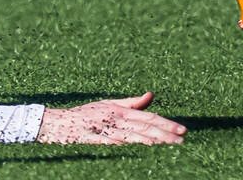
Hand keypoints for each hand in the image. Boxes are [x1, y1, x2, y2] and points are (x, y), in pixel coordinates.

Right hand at [35, 92, 185, 144]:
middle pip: (145, 126)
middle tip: (183, 138)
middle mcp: (116, 118)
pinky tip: (146, 148)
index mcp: (120, 110)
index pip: (148, 117)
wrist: (59, 123)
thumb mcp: (110, 105)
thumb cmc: (87, 115)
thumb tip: (151, 94)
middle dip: (165, 132)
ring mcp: (107, 130)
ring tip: (170, 144)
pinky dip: (134, 144)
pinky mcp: (98, 139)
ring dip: (154, 139)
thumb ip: (132, 103)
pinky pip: (119, 142)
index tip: (182, 129)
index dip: (166, 123)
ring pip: (135, 135)